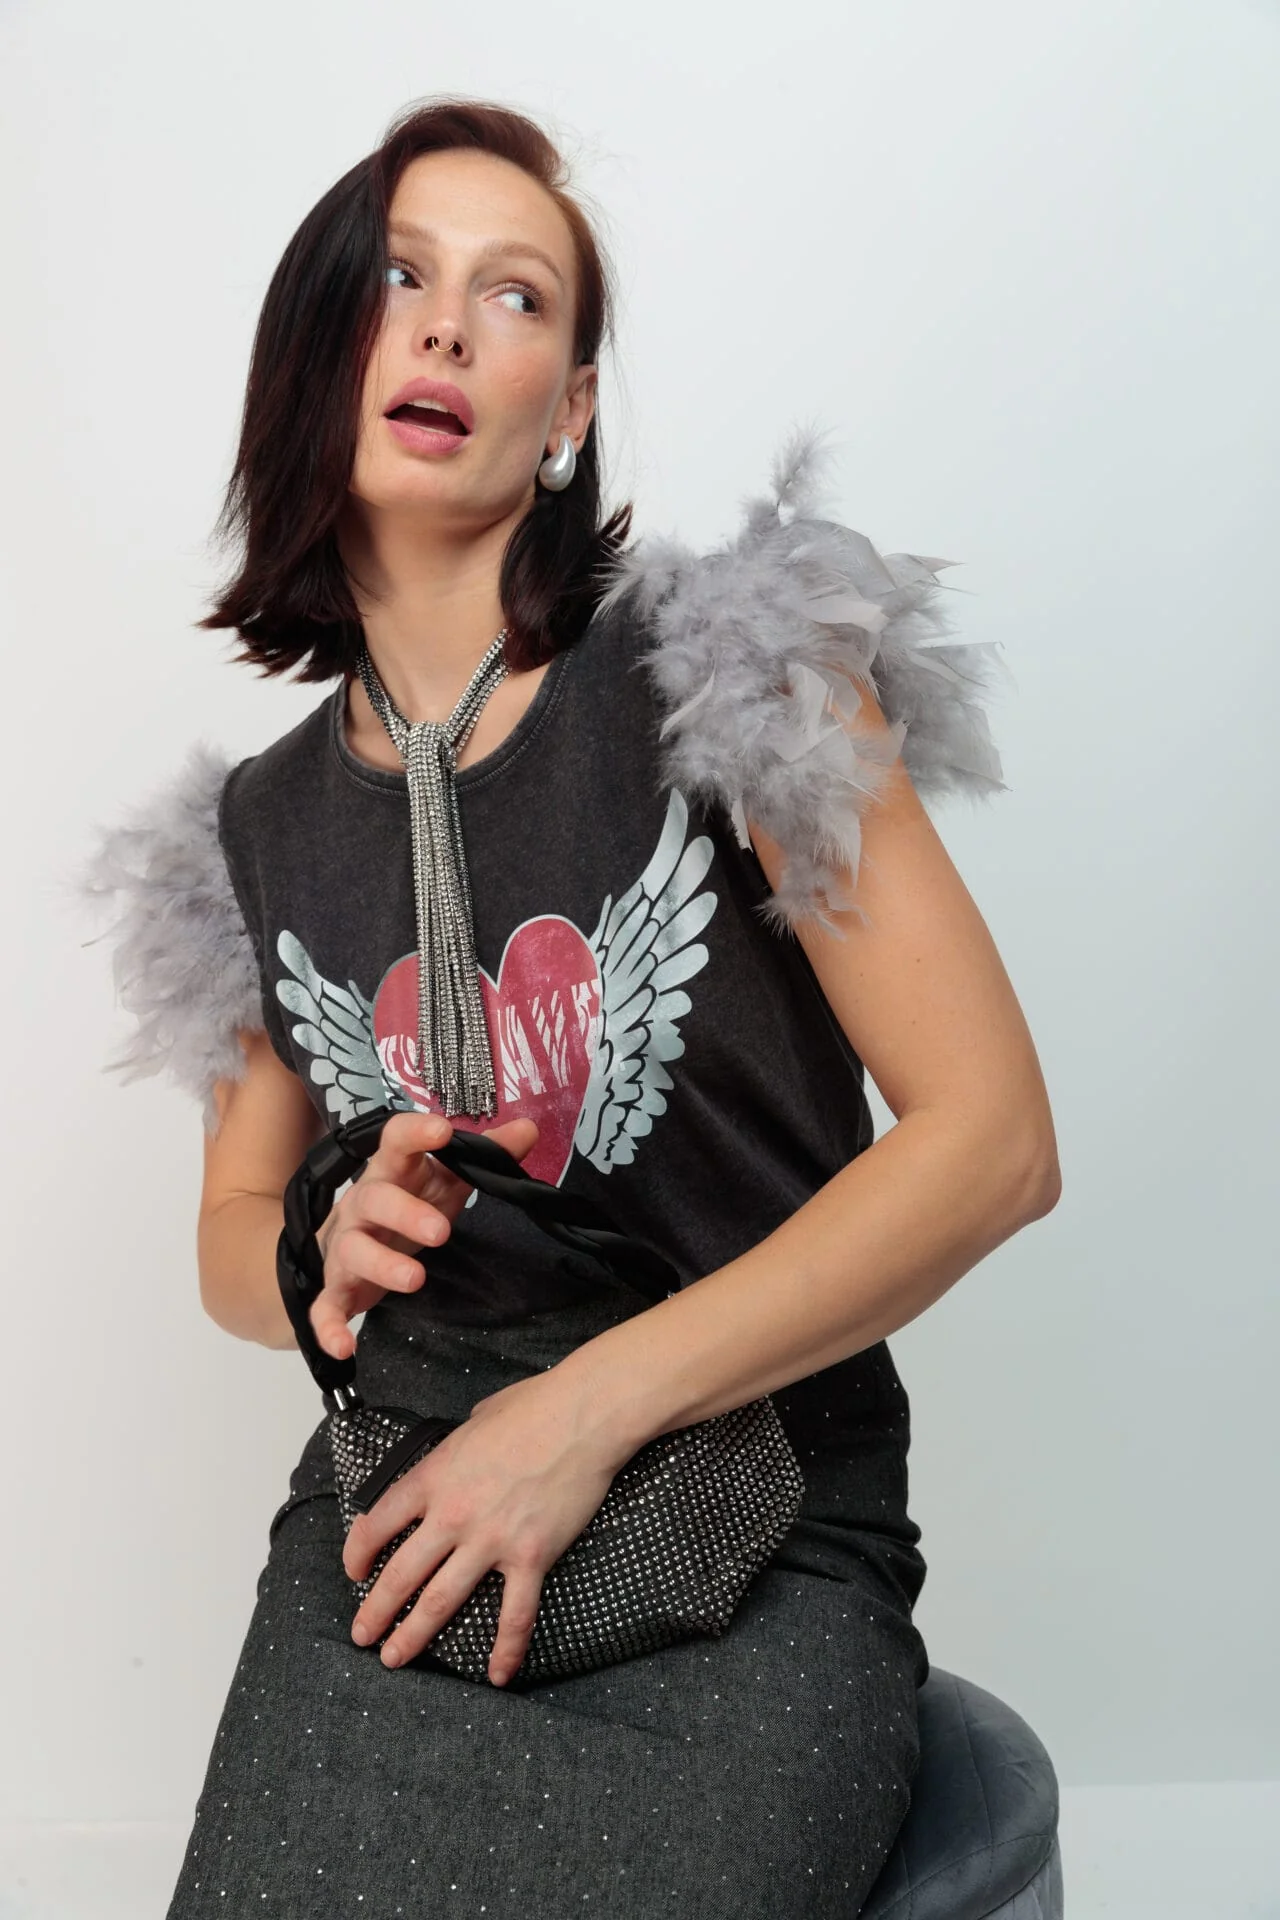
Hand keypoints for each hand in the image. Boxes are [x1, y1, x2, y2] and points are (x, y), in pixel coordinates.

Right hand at [309, 1108, 539, 1361]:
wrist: (345, 1245)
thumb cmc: (406, 1205)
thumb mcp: (445, 1181)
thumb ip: (484, 1156)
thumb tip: (529, 1128)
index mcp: (391, 1173)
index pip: (396, 1142)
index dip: (415, 1132)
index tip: (441, 1130)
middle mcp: (362, 1206)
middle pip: (374, 1198)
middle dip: (405, 1212)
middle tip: (442, 1231)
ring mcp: (346, 1247)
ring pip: (353, 1249)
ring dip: (381, 1265)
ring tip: (415, 1280)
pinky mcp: (336, 1288)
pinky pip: (324, 1307)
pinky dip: (329, 1326)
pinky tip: (345, 1346)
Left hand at [342, 1366, 623, 1686]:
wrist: (583, 1416)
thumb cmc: (534, 1406)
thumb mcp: (477, 1417)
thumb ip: (458, 1445)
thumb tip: (460, 1448)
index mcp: (435, 1476)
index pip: (378, 1522)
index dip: (358, 1552)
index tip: (354, 1572)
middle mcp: (453, 1514)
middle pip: (400, 1573)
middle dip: (376, 1611)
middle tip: (362, 1635)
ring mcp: (491, 1540)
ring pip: (441, 1600)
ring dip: (414, 1634)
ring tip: (395, 1658)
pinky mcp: (531, 1557)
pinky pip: (515, 1614)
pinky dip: (505, 1649)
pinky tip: (497, 1674)